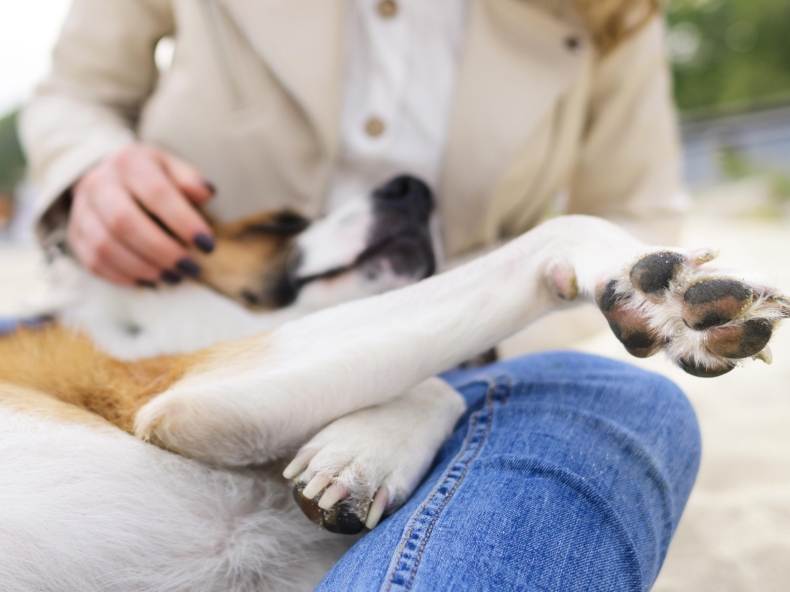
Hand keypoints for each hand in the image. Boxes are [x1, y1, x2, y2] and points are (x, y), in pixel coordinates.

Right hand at [68, 143, 215, 285]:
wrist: (111, 179)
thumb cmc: (153, 178)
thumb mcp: (174, 169)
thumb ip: (191, 181)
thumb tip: (206, 193)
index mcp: (129, 162)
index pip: (156, 192)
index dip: (183, 221)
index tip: (207, 244)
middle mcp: (99, 183)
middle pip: (125, 222)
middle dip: (162, 250)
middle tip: (190, 267)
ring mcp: (82, 210)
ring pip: (106, 246)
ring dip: (144, 268)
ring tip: (173, 276)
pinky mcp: (76, 235)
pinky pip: (94, 262)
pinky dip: (124, 276)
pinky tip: (149, 279)